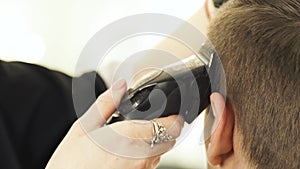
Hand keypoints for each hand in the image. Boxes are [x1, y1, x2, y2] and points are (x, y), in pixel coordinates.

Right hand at [46, 80, 183, 168]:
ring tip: (130, 141)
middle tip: (148, 123)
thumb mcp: (84, 128)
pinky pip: (149, 166)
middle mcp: (141, 158)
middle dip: (164, 129)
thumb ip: (106, 104)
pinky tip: (124, 155)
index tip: (172, 113)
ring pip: (160, 153)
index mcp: (129, 138)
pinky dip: (144, 157)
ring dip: (153, 143)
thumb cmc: (71, 164)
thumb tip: (121, 86)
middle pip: (169, 140)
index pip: (170, 126)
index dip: (174, 118)